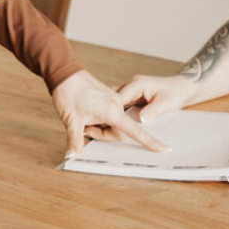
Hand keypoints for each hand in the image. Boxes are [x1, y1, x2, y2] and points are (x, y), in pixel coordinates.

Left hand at [51, 70, 167, 157]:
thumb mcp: (71, 120)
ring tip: (83, 120)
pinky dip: (100, 119)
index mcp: (112, 111)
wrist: (65, 72)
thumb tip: (71, 156)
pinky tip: (87, 115)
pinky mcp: (108, 97)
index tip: (164, 148)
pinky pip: (109, 114)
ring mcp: (113, 100)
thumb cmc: (69, 92)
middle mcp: (117, 105)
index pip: (135, 131)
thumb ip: (74, 140)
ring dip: (100, 126)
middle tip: (84, 128)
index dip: (150, 142)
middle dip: (103, 134)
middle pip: (118, 131)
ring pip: (113, 123)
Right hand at [114, 73, 195, 123]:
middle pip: (113, 101)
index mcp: (137, 84)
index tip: (111, 124)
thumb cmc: (176, 92)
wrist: (183, 88)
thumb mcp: (165, 103)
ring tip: (112, 129)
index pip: (118, 98)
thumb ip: (152, 111)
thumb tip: (140, 121)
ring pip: (116, 104)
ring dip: (115, 116)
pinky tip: (119, 125)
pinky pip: (122, 107)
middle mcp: (131, 85)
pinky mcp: (133, 97)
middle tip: (109, 129)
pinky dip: (120, 116)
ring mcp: (131, 91)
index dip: (113, 111)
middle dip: (111, 114)